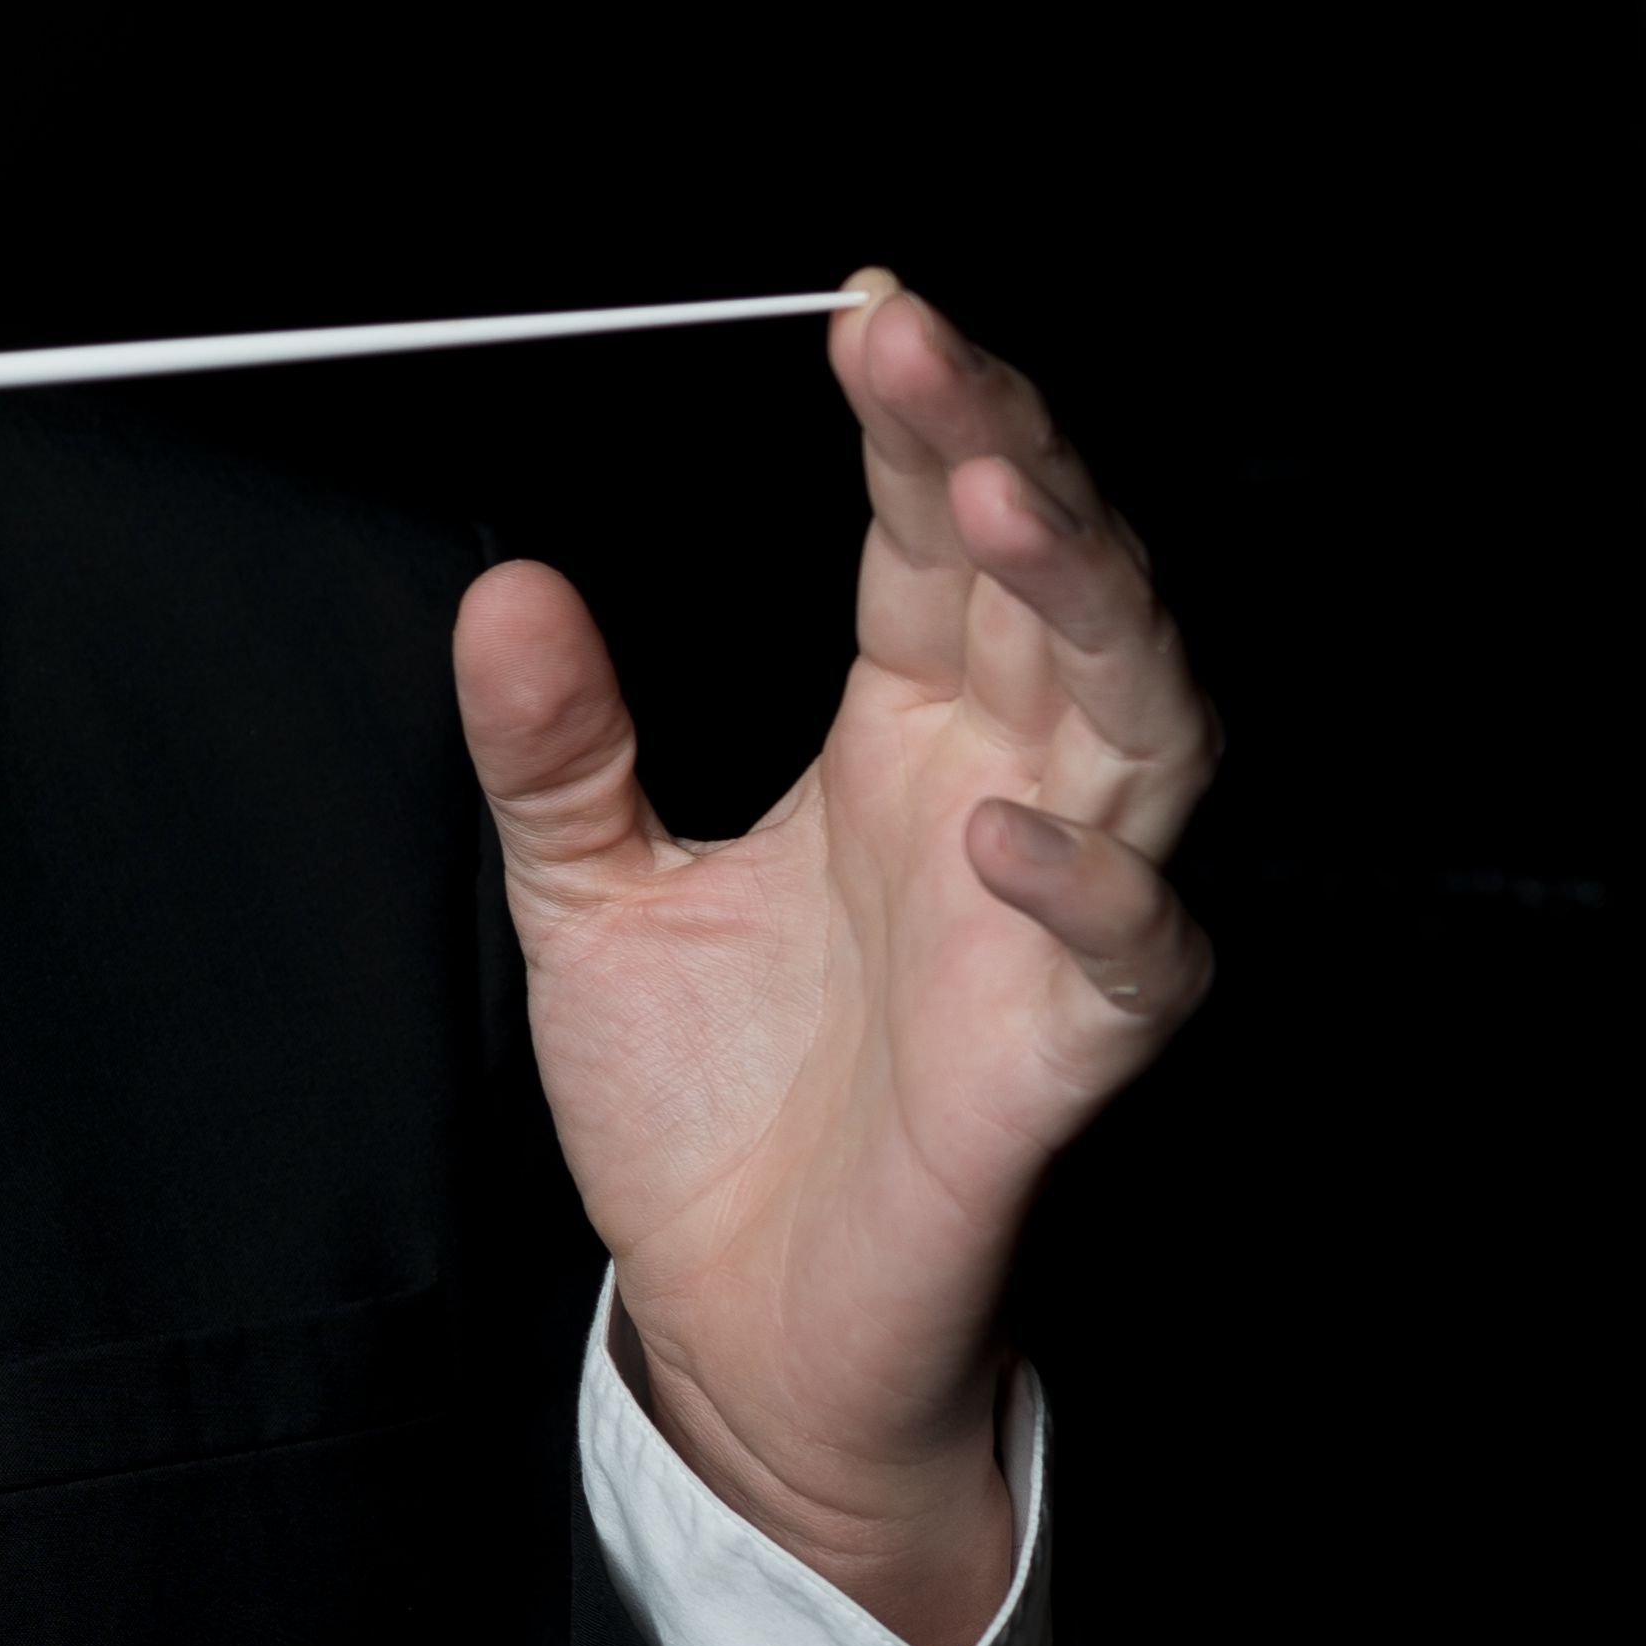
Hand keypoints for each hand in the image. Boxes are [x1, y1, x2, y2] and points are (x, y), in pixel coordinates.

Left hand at [459, 276, 1215, 1645]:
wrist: (737, 1325)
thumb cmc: (707, 1113)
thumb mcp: (587, 896)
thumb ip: (557, 746)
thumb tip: (503, 593)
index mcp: (904, 735)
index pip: (932, 540)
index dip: (918, 426)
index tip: (868, 319)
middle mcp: (998, 795)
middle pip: (1051, 587)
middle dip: (1001, 456)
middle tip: (923, 352)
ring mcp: (1044, 919)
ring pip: (1141, 725)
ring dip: (1084, 609)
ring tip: (1000, 507)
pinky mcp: (1062, 1058)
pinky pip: (1132, 954)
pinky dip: (1088, 886)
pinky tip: (1003, 831)